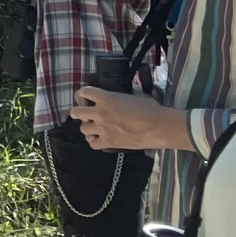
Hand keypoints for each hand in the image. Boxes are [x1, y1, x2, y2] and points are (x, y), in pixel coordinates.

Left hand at [71, 86, 192, 150]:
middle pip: (75, 112)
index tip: (85, 99)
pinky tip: (101, 139)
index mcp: (106, 98)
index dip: (82, 95)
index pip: (84, 92)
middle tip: (86, 115)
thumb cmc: (151, 109)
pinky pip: (92, 144)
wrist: (160, 127)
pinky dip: (95, 142)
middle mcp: (100, 113)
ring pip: (82, 129)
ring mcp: (103, 129)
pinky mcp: (109, 143)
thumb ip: (119, 96)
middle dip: (78, 113)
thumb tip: (117, 97)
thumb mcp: (134, 95)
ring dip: (88, 128)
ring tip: (96, 128)